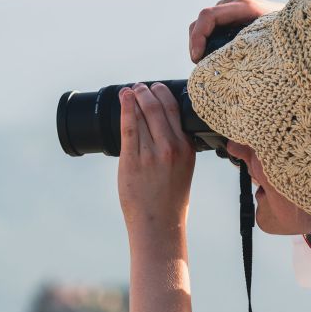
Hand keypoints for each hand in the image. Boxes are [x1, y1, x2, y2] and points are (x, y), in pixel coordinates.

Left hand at [118, 82, 195, 237]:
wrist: (159, 224)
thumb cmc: (170, 200)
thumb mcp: (184, 169)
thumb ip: (177, 148)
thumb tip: (164, 128)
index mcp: (187, 148)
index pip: (176, 111)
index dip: (164, 94)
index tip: (156, 88)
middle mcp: (171, 147)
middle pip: (159, 107)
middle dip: (148, 91)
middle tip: (141, 86)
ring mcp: (152, 154)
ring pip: (143, 114)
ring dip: (136, 96)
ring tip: (131, 90)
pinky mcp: (133, 160)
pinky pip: (128, 127)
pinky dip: (125, 108)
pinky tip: (123, 97)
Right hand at [188, 0, 283, 62]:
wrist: (299, 23)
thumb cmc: (287, 36)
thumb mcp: (269, 43)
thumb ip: (247, 47)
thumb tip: (222, 64)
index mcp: (244, 6)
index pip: (208, 16)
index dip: (197, 37)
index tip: (197, 59)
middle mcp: (234, 2)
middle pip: (201, 20)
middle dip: (195, 44)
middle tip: (200, 66)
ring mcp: (231, 7)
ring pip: (203, 24)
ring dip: (200, 44)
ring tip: (206, 64)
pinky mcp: (231, 14)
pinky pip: (211, 27)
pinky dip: (207, 42)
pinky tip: (214, 57)